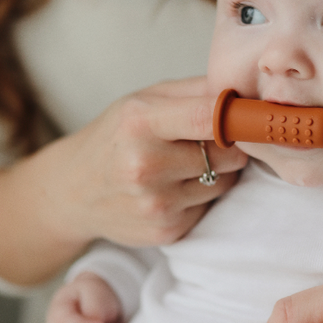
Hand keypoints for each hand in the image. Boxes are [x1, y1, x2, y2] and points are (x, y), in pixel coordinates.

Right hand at [47, 77, 247, 247]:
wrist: (73, 191)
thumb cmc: (117, 136)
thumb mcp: (146, 99)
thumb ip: (197, 91)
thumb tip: (249, 92)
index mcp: (141, 123)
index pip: (211, 117)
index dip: (239, 116)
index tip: (248, 115)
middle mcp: (146, 165)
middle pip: (229, 154)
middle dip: (229, 145)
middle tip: (205, 141)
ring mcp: (156, 203)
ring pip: (225, 182)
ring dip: (217, 173)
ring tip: (183, 165)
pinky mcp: (166, 231)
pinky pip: (210, 206)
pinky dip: (201, 197)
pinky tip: (173, 189)